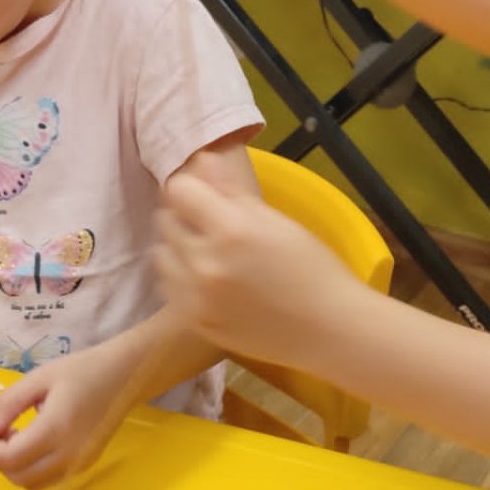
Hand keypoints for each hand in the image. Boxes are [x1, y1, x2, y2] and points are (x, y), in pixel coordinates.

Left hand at [0, 344, 135, 489]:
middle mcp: (68, 455)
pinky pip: (48, 479)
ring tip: (18, 437)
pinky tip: (36, 442)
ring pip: (32, 484)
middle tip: (0, 431)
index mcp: (55, 430)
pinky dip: (32, 468)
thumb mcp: (39, 377)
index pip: (8, 459)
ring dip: (15, 467)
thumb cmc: (82, 370)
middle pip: (17, 477)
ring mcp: (78, 464)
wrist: (126, 376)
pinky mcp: (85, 465)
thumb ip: (8, 403)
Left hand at [157, 149, 363, 365]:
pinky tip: (206, 281)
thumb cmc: (313, 269)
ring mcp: (197, 297)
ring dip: (177, 249)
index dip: (191, 189)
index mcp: (232, 229)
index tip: (203, 196)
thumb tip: (201, 160)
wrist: (328, 329)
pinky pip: (169, 288)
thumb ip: (233, 191)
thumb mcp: (278, 222)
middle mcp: (207, 262)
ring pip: (161, 255)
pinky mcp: (195, 321)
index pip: (180, 191)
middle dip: (184, 217)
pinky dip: (181, 279)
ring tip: (205, 254)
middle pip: (166, 221)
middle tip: (208, 225)